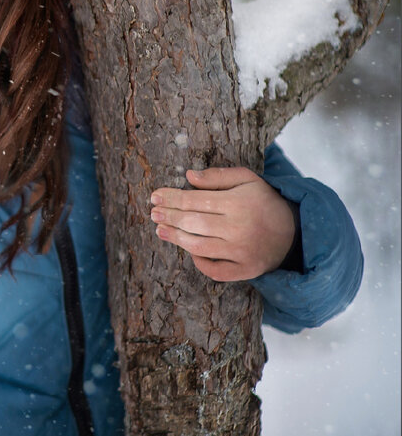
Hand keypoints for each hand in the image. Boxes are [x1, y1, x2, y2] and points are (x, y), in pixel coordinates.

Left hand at [150, 166, 295, 281]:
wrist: (295, 231)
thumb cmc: (263, 201)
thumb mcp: (247, 179)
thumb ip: (217, 176)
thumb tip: (188, 176)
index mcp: (239, 203)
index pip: (195, 200)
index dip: (171, 198)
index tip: (154, 197)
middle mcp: (240, 228)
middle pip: (194, 223)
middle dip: (169, 217)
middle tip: (153, 214)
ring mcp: (243, 252)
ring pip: (200, 247)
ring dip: (176, 239)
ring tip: (160, 231)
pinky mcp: (247, 270)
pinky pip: (217, 271)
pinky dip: (200, 264)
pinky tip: (189, 252)